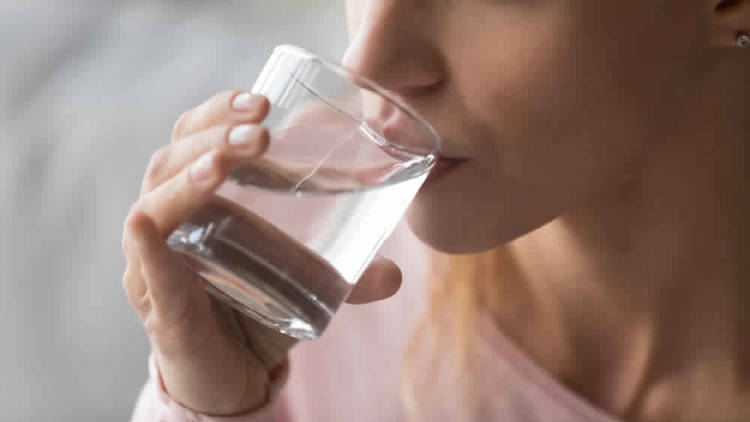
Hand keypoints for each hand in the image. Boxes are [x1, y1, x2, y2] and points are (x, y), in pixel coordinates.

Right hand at [121, 91, 402, 414]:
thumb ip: (348, 275)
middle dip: (213, 134)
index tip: (263, 101)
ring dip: (189, 175)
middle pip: (172, 158)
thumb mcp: (306, 284)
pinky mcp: (158, 306)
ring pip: (153, 202)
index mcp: (200, 201)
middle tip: (259, 127)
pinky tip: (156, 228)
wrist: (232, 378)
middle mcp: (169, 223)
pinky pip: (145, 267)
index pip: (195, 137)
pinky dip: (149, 244)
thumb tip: (395, 274)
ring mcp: (155, 264)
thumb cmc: (258, 313)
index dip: (220, 112)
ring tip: (226, 162)